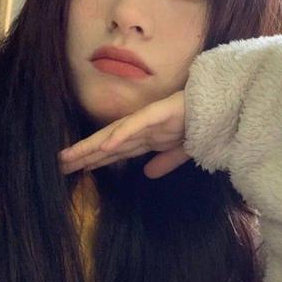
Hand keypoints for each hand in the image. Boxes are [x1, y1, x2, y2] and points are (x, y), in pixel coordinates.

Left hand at [58, 91, 190, 178]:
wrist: (221, 108)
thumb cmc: (201, 126)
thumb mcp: (181, 152)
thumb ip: (164, 162)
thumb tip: (147, 174)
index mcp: (146, 138)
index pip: (115, 151)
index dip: (96, 160)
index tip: (78, 169)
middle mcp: (140, 130)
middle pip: (106, 143)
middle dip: (84, 154)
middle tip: (60, 164)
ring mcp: (147, 120)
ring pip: (112, 134)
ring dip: (91, 146)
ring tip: (69, 156)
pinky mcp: (158, 113)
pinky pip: (135, 125)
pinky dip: (120, 135)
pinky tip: (103, 146)